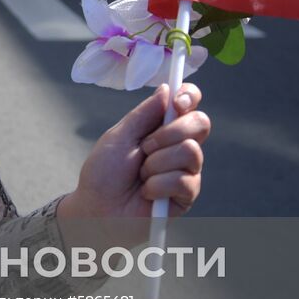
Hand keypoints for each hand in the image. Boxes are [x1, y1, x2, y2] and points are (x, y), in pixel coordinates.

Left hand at [59, 84, 208, 249]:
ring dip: (156, 164)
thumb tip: (167, 88)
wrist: (97, 210)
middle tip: (145, 148)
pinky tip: (146, 193)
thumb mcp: (119, 136)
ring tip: (141, 176)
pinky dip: (157, 185)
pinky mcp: (187, 195)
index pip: (189, 103)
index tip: (177, 102)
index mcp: (162, 127)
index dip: (189, 96)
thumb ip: (144, 113)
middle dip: (170, 132)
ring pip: (190, 151)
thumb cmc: (104, 173)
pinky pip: (184, 180)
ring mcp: (186, 170)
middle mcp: (179, 145)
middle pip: (201, 122)